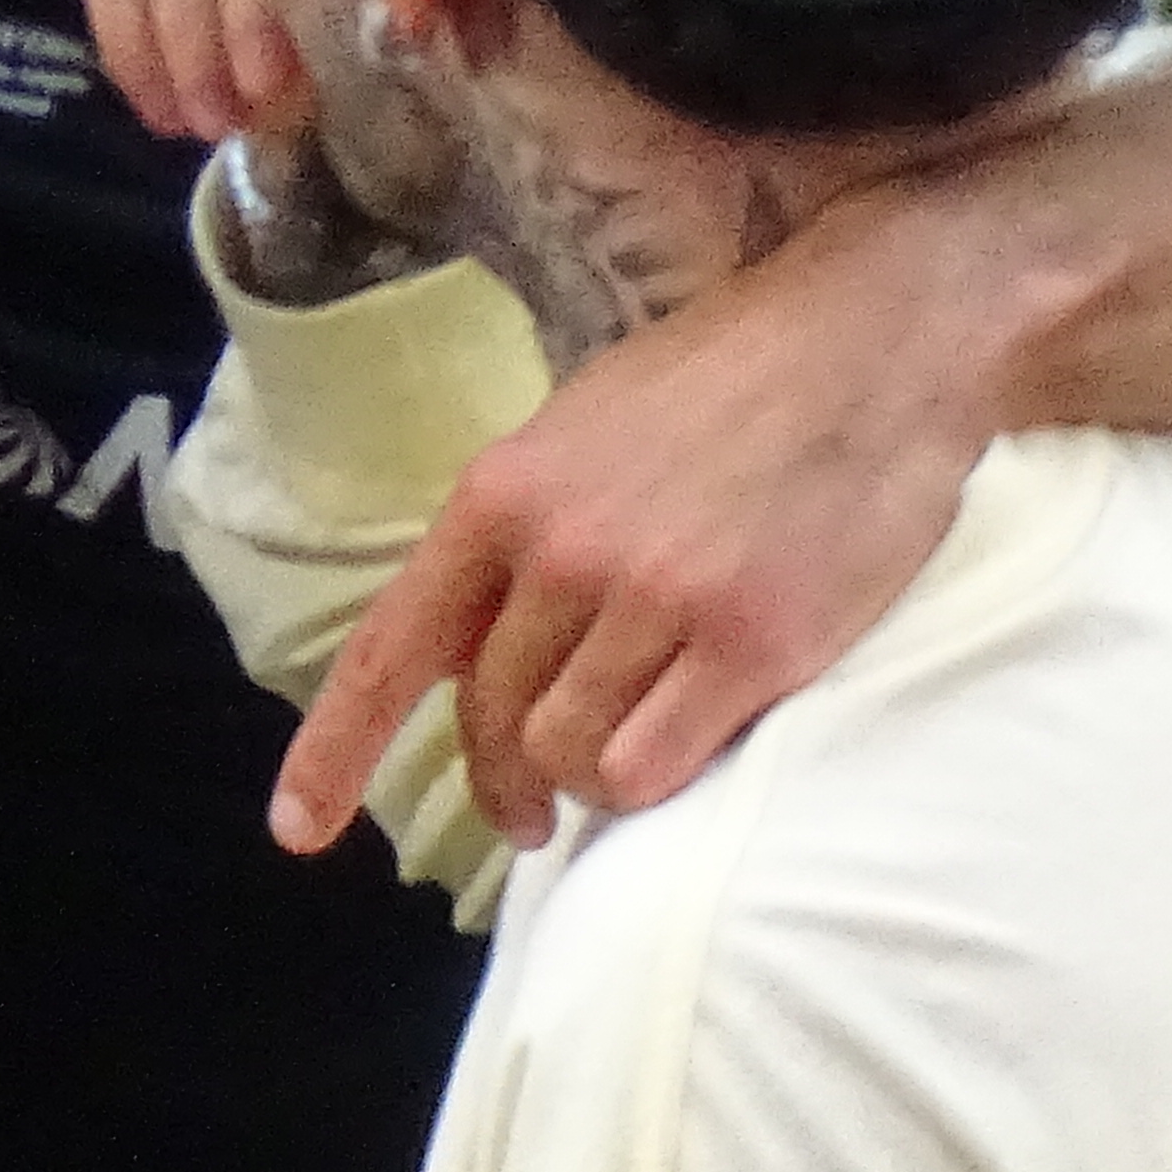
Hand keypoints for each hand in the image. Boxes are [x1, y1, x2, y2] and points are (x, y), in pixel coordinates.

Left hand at [273, 170, 1012, 855]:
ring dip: (584, 780)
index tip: (299, 830)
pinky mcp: (750, 644)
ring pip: (567, 758)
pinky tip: (680, 750)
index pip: (394, 646)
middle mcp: (563, 551)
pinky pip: (651, 768)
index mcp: (503, 493)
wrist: (871, 341)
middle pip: (491, 720)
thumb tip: (479, 643)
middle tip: (533, 809)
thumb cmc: (725, 383)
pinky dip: (651, 783)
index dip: (337, 749)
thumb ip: (521, 534)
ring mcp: (656, 600)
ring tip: (622, 761)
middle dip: (505, 780)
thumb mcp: (581, 430)